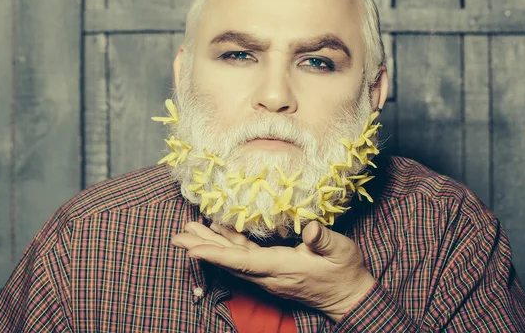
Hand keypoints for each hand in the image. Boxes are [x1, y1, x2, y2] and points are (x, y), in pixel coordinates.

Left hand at [171, 220, 374, 321]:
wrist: (347, 295)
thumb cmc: (345, 271)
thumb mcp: (342, 252)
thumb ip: (324, 240)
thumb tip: (310, 229)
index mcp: (283, 268)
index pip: (244, 261)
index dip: (218, 253)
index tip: (193, 248)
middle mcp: (269, 274)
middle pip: (229, 261)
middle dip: (202, 248)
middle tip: (176, 236)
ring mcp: (268, 274)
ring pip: (232, 259)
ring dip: (209, 245)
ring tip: (188, 230)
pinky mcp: (270, 270)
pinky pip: (244, 257)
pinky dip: (228, 244)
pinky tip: (217, 231)